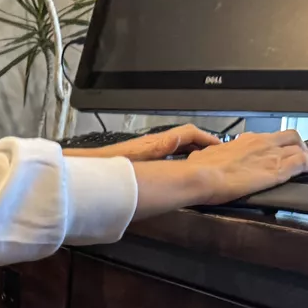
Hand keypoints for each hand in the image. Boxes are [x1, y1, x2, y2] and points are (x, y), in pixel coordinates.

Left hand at [65, 124, 222, 160]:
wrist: (87, 170)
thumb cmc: (112, 167)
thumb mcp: (141, 159)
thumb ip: (160, 149)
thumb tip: (178, 140)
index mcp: (158, 142)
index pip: (189, 133)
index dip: (206, 139)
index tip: (219, 147)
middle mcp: (154, 144)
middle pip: (184, 139)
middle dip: (201, 146)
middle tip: (216, 157)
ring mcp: (147, 152)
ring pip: (175, 148)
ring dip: (190, 153)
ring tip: (202, 165)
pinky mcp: (139, 160)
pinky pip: (165, 157)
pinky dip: (176, 161)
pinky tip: (176, 174)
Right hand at [179, 130, 307, 205]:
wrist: (200, 177)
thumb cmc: (200, 169)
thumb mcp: (207, 157)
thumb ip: (216, 157)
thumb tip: (208, 160)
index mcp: (244, 141)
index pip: (268, 138)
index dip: (276, 144)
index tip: (276, 150)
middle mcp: (261, 143)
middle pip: (289, 137)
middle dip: (298, 145)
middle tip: (299, 155)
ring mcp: (270, 155)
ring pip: (299, 147)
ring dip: (307, 154)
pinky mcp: (276, 170)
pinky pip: (303, 162)